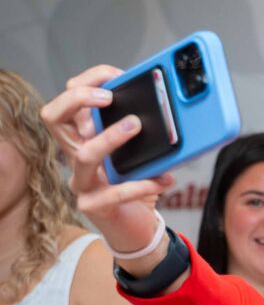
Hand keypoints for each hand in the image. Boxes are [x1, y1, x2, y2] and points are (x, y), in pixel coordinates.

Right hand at [40, 66, 175, 274]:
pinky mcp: (94, 206)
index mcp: (83, 138)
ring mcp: (81, 182)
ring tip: (136, 126)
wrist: (139, 227)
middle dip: (78, 99)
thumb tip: (169, 104)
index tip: (116, 77)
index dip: (86, 84)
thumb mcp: (142, 152)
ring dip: (110, 137)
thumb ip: (145, 131)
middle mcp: (75, 156)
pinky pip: (113, 192)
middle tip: (109, 97)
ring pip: (82, 154)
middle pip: (53, 118)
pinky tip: (164, 179)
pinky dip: (142, 184)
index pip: (67, 101)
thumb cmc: (137, 185)